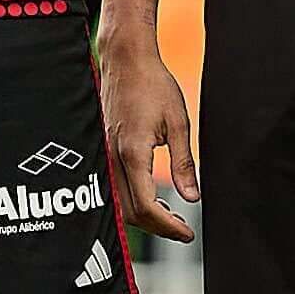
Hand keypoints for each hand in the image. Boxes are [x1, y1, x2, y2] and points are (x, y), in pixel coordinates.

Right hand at [99, 28, 199, 238]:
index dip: (167, 226)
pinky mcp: (102, 149)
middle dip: (156, 227)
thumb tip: (191, 197)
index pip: (146, 206)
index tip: (187, 233)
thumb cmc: (152, 85)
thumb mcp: (178, 123)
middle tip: (181, 229)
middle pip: (129, 212)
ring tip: (169, 215)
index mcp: (133, 153)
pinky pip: (113, 186)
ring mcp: (103, 154)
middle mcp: (112, 158)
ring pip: (118, 202)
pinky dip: (132, 200)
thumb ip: (184, 164)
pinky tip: (151, 197)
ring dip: (143, 216)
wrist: (126, 60)